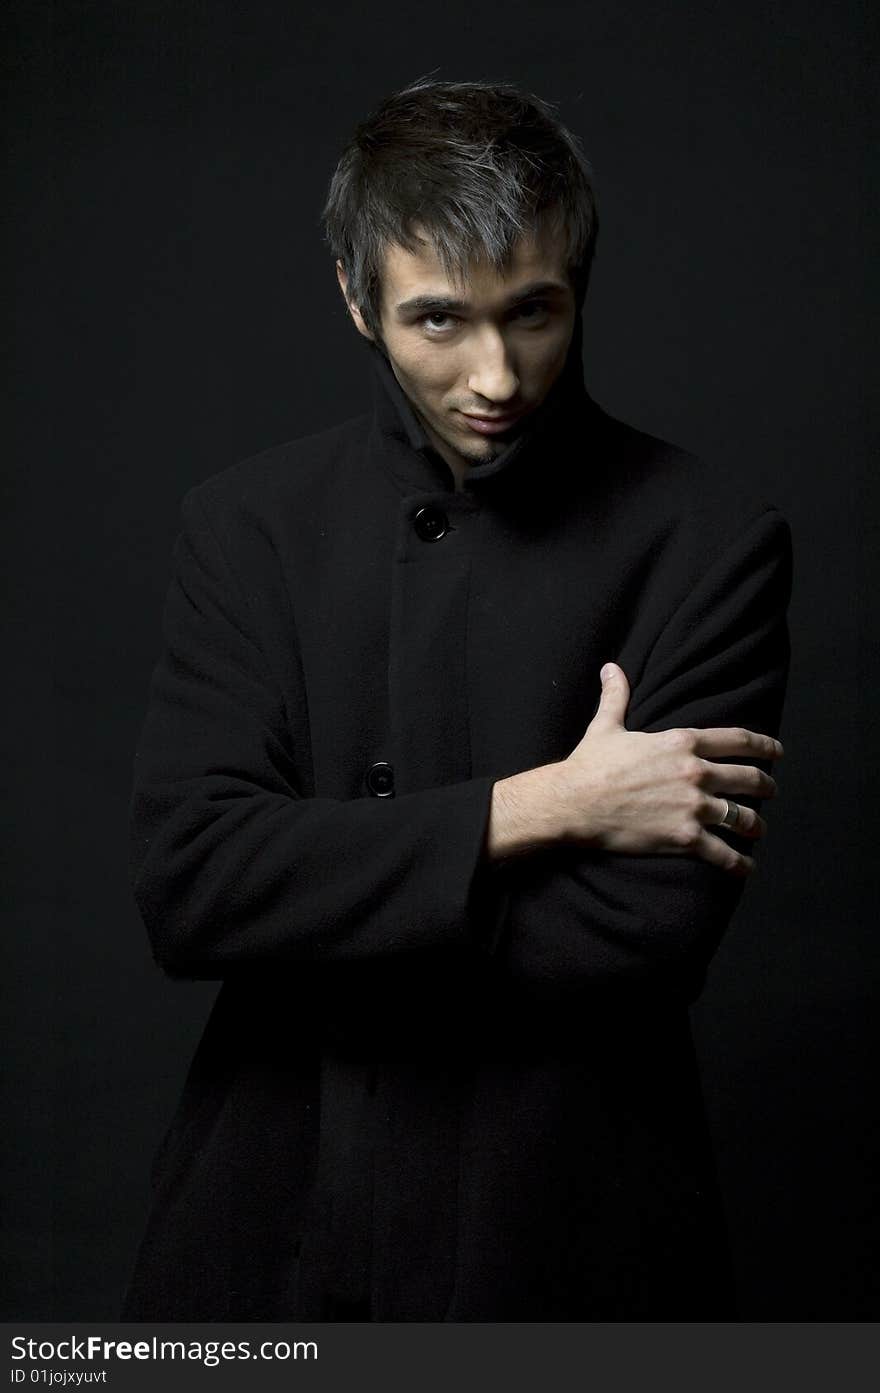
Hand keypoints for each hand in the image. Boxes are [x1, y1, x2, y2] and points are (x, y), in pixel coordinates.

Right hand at [555, 662, 783, 875]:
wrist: (573, 803)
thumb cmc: (589, 765)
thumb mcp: (606, 726)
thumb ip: (616, 696)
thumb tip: (611, 669)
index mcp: (682, 742)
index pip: (738, 740)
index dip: (764, 747)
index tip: (776, 752)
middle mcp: (695, 773)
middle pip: (749, 779)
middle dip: (766, 787)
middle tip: (770, 791)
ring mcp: (693, 807)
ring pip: (742, 818)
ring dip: (755, 826)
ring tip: (757, 830)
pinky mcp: (684, 838)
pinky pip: (723, 853)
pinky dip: (739, 863)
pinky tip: (746, 866)